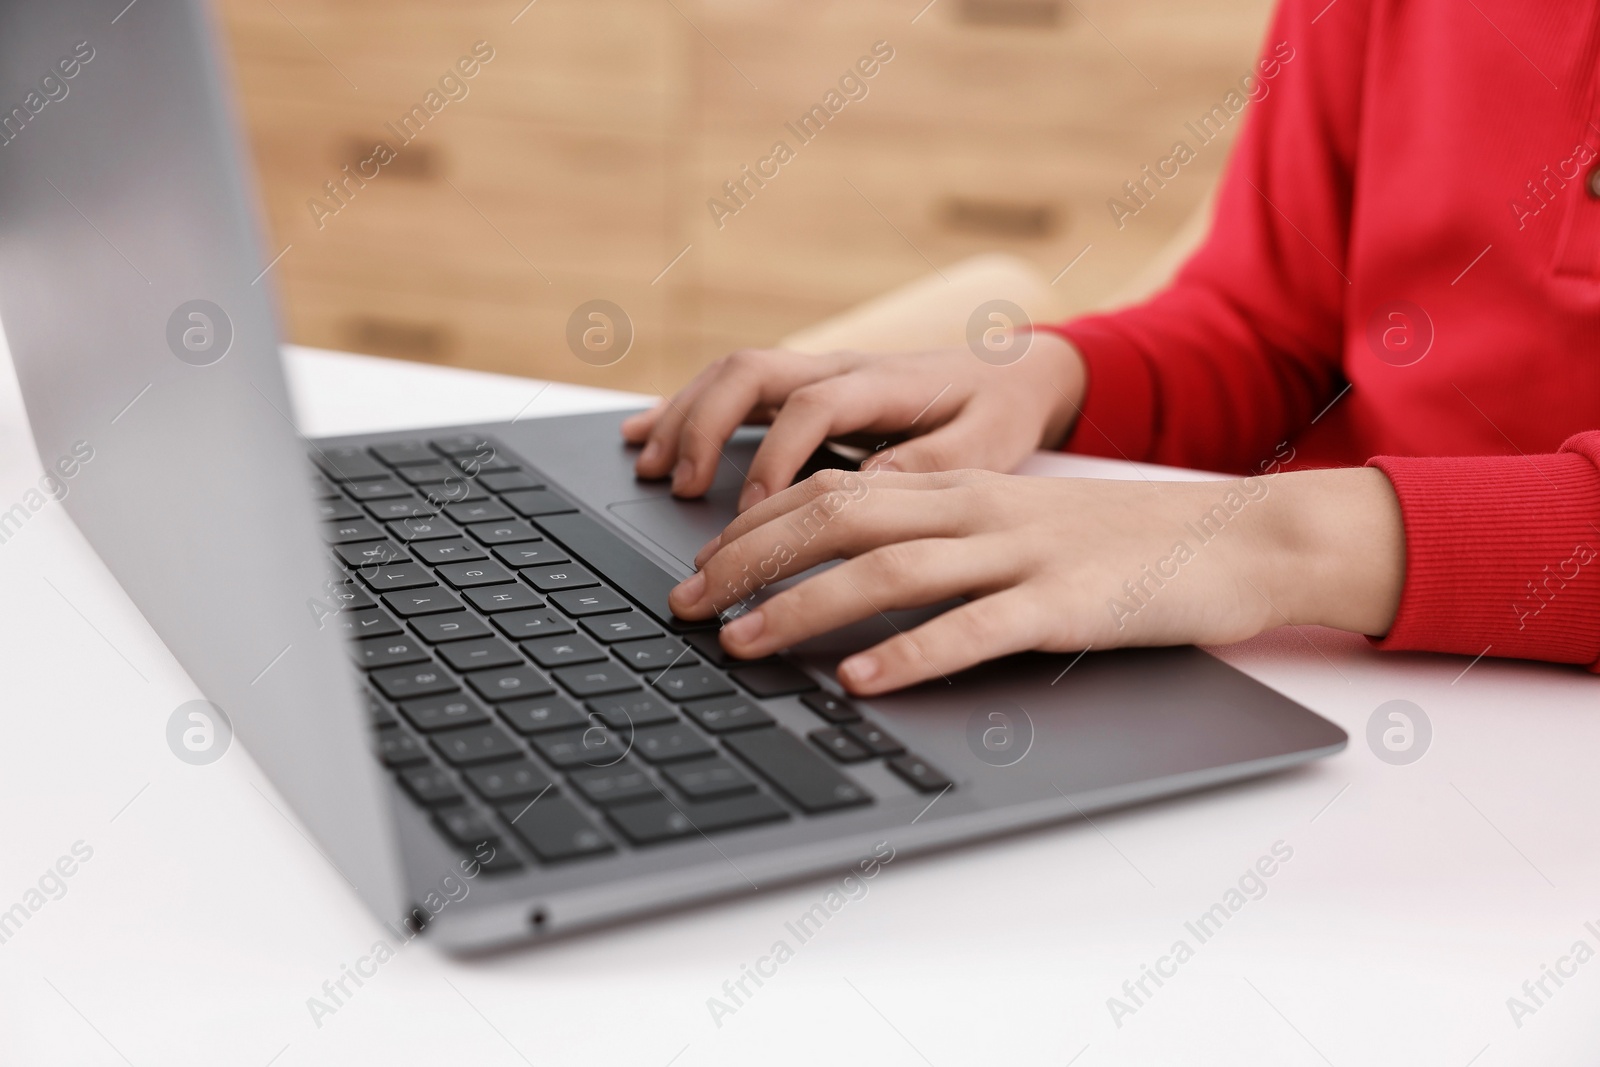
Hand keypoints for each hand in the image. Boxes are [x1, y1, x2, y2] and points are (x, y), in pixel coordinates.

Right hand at [621, 333, 1085, 510]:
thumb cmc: (1000, 411)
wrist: (1016, 372)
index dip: (776, 456)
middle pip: (751, 373)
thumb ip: (933, 462)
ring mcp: (816, 373)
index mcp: (882, 382)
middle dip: (704, 426)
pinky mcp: (804, 387)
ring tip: (648, 467)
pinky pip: (733, 388)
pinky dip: (684, 410)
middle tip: (680, 486)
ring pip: (731, 375)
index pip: (811, 406)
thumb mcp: (988, 444)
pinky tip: (645, 437)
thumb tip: (871, 483)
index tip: (753, 511)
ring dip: (684, 416)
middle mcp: (839, 368)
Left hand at [667, 466, 1404, 694]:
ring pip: (889, 566)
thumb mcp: (1019, 527)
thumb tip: (854, 591)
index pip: (832, 489)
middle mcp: (979, 509)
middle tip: (686, 605)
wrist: (1240, 538)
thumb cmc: (1123, 544)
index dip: (754, 526)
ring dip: (804, 604)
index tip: (701, 566)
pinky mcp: (1067, 604)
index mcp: (961, 488)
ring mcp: (1022, 552)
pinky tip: (862, 679)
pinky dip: (912, 652)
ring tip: (743, 642)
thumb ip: (944, 544)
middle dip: (748, 559)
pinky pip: (975, 626)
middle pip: (836, 514)